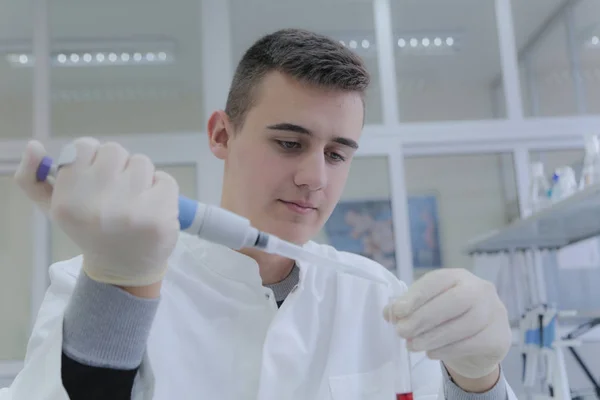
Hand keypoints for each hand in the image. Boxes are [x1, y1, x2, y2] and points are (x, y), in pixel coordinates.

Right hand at [15, 138, 179, 287]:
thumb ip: (33, 179)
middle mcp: (97, 204)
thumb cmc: (90, 231)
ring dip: (142, 178)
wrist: (123, 269)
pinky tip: (153, 208)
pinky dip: (163, 189)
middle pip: (115, 151)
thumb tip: (32, 145)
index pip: (84, 146)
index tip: (98, 177)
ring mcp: (131, 210)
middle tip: (118, 192)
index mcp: (68, 200)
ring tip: (135, 201)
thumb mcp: (55, 209)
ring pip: (142, 162)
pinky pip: (166, 179)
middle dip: (119, 167)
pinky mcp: (160, 215)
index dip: (94, 158)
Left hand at [383, 268, 510, 379]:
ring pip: (465, 324)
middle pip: (454, 301)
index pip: (438, 281)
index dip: (416, 296)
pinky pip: (473, 343)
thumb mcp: (428, 308)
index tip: (397, 311)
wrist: (479, 344)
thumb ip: (408, 307)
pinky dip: (448, 349)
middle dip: (424, 317)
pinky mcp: (499, 336)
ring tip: (412, 345)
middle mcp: (480, 289)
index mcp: (459, 276)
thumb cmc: (449, 319)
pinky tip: (431, 353)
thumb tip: (389, 313)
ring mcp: (494, 312)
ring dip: (433, 337)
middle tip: (402, 331)